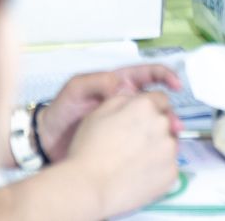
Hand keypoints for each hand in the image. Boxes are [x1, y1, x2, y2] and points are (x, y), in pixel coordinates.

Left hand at [39, 64, 184, 157]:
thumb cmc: (61, 111)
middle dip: (168, 110)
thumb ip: (95, 81)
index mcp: (119, 84)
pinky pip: (141, 140)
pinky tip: (156, 151)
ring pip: (151, 123)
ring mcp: (125, 123)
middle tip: (173, 124)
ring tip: (169, 140)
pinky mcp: (123, 141)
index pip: (149, 74)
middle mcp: (126, 102)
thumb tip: (118, 82)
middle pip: (156, 101)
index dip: (166, 76)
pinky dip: (152, 144)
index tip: (176, 85)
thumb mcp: (75, 89)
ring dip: (163, 129)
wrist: (47, 142)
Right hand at [59, 92, 178, 217]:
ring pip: (169, 144)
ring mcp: (169, 150)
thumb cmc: (89, 151)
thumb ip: (122, 99)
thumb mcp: (98, 113)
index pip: (160, 99)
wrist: (89, 187)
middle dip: (154, 128)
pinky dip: (159, 169)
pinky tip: (139, 174)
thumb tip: (135, 98)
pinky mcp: (172, 173)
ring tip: (134, 161)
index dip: (150, 108)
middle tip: (134, 143)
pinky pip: (169, 166)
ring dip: (158, 148)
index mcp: (145, 106)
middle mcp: (162, 124)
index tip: (142, 119)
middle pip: (166, 122)